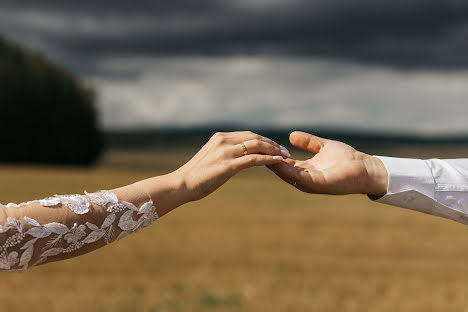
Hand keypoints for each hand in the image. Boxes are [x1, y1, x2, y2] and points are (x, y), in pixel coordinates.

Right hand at [174, 131, 289, 200]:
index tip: (276, 147)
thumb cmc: (195, 176)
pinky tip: (278, 161)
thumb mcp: (211, 159)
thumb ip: (224, 154)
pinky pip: (253, 159)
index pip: (248, 135)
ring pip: (257, 146)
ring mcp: (226, 152)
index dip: (264, 140)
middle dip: (272, 144)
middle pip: (255, 137)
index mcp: (220, 138)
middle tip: (285, 151)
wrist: (182, 184)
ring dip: (274, 150)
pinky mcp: (228, 165)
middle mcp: (224, 141)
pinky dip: (268, 159)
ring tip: (285, 156)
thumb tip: (235, 158)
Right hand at [267, 131, 387, 195]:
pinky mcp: (318, 184)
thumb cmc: (348, 159)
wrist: (366, 168)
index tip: (259, 146)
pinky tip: (277, 162)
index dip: (272, 155)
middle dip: (268, 161)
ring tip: (260, 156)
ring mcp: (310, 183)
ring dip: (274, 166)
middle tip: (252, 152)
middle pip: (281, 171)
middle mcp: (305, 178)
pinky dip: (287, 171)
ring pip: (287, 175)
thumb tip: (292, 135)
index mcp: (305, 170)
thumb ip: (308, 142)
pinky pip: (298, 178)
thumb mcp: (323, 147)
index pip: (284, 164)